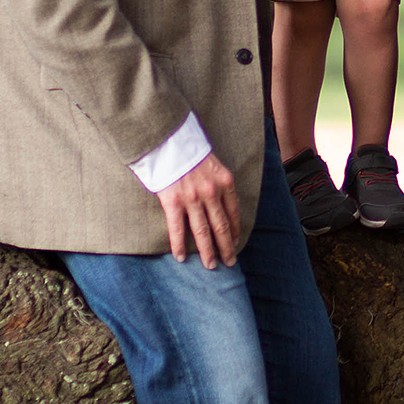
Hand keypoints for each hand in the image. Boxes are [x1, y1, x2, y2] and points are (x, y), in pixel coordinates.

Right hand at [159, 148, 240, 266]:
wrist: (167, 137)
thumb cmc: (188, 148)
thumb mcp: (212, 162)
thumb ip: (217, 181)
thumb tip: (218, 199)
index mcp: (224, 181)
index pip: (233, 212)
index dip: (235, 230)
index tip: (235, 242)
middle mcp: (211, 192)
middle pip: (221, 226)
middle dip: (226, 247)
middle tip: (229, 263)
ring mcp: (192, 198)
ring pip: (203, 231)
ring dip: (208, 252)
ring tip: (211, 266)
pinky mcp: (173, 201)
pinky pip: (177, 228)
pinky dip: (179, 245)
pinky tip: (181, 257)